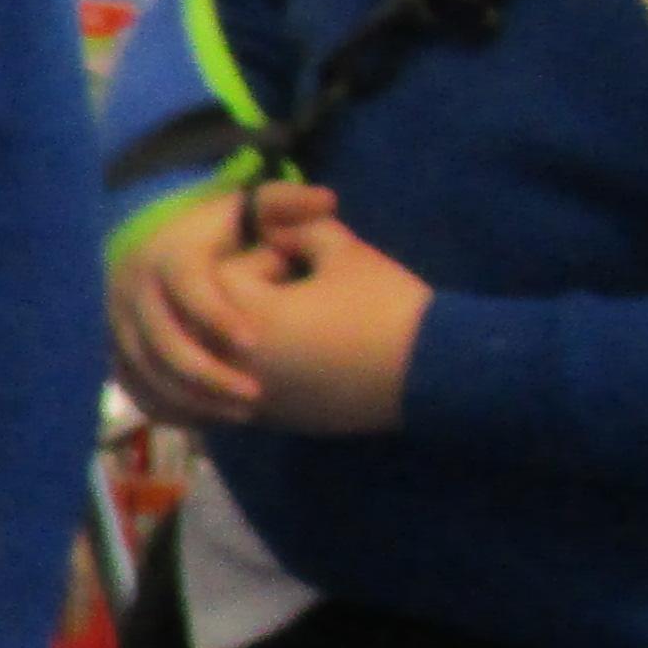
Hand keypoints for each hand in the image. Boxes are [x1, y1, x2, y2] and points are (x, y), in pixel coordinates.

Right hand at [103, 183, 324, 428]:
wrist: (167, 246)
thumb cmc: (222, 232)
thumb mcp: (252, 209)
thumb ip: (289, 205)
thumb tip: (326, 200)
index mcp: (165, 255)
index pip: (185, 288)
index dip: (217, 315)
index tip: (256, 343)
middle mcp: (132, 290)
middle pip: (160, 341)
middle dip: (208, 372)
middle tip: (256, 395)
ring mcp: (118, 324)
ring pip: (147, 372)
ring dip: (193, 398)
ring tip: (245, 413)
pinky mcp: (118, 350)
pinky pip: (136, 387)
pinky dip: (170, 407)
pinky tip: (212, 420)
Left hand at [228, 213, 432, 434]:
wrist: (432, 374)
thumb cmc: (388, 307)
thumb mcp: (344, 252)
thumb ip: (299, 229)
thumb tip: (273, 229)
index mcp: (247, 316)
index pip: (226, 272)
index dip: (267, 257)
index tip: (305, 262)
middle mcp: (233, 362)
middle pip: (214, 315)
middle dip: (249, 294)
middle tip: (299, 288)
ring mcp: (248, 396)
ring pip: (219, 355)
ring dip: (241, 335)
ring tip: (294, 321)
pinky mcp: (269, 419)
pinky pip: (234, 391)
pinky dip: (250, 371)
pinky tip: (292, 356)